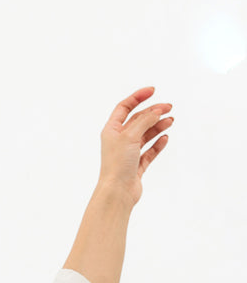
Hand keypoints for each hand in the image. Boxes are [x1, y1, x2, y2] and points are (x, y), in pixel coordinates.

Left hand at [99, 86, 172, 206]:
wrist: (117, 192)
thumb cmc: (117, 164)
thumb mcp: (130, 136)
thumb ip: (144, 121)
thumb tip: (157, 110)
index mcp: (111, 130)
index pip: (124, 107)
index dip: (138, 97)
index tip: (153, 90)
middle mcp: (119, 140)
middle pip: (138, 121)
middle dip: (153, 113)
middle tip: (169, 107)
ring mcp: (128, 153)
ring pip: (145, 135)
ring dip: (158, 126)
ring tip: (171, 121)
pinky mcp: (136, 166)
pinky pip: (149, 151)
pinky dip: (157, 144)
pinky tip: (165, 137)